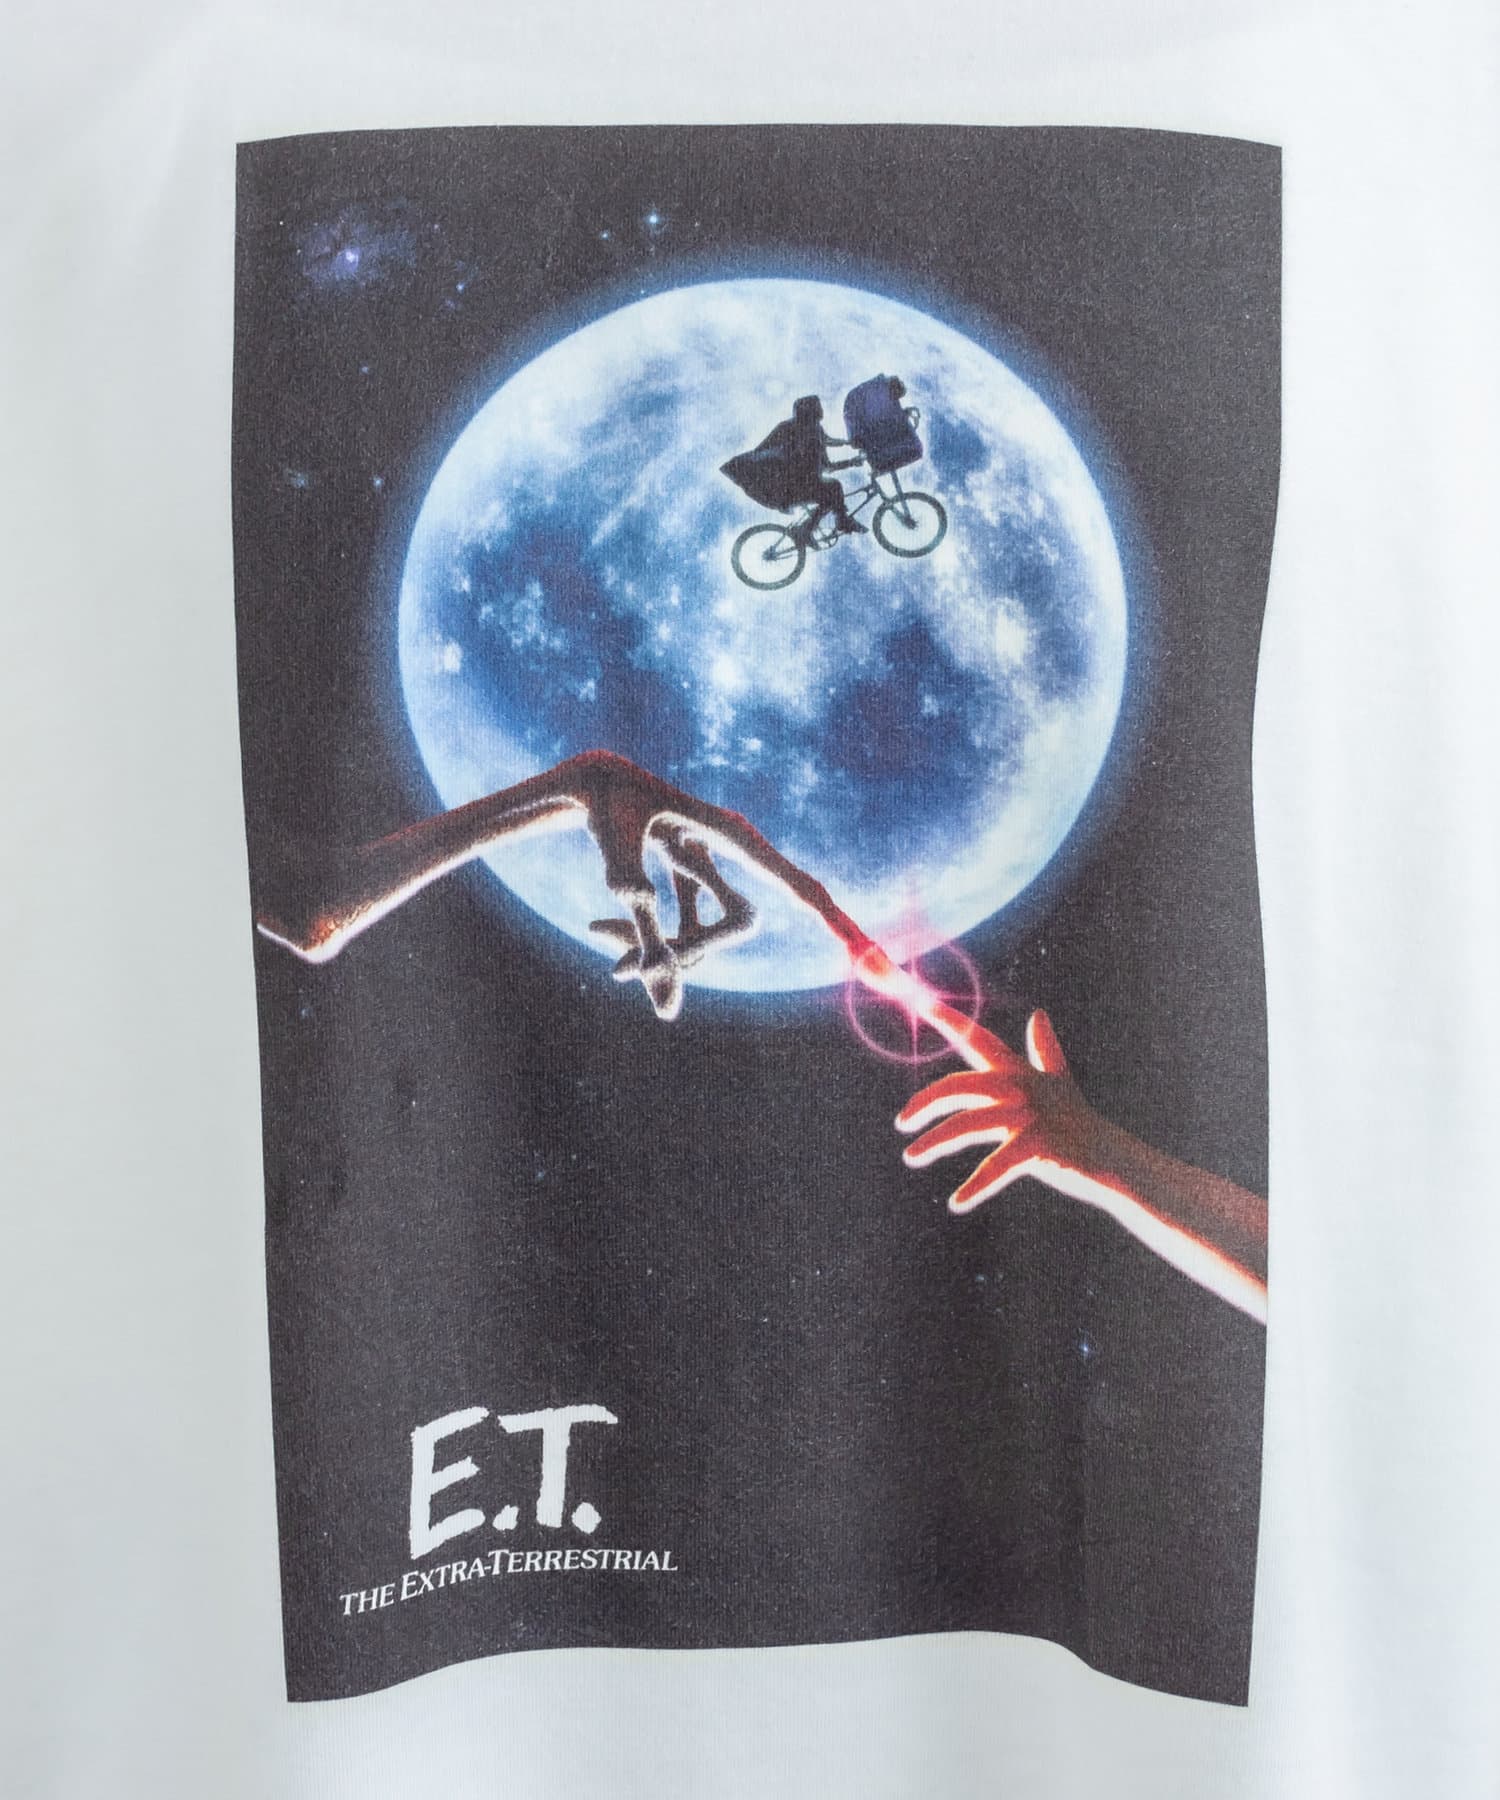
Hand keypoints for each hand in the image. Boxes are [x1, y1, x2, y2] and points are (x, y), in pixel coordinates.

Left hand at [893, 1006, 1267, 1321]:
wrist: (1112, 1159)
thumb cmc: (1078, 1122)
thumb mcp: (1059, 1083)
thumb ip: (1045, 1051)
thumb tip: (1039, 1014)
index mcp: (1018, 1072)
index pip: (977, 1039)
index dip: (950, 1020)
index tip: (920, 1000)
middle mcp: (1020, 1087)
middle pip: (959, 1085)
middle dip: (925, 1102)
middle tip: (902, 1124)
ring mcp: (1029, 1116)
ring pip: (968, 1124)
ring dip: (934, 1142)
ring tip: (911, 1156)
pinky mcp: (1039, 1146)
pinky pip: (997, 1166)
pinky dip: (976, 1186)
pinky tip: (957, 1203)